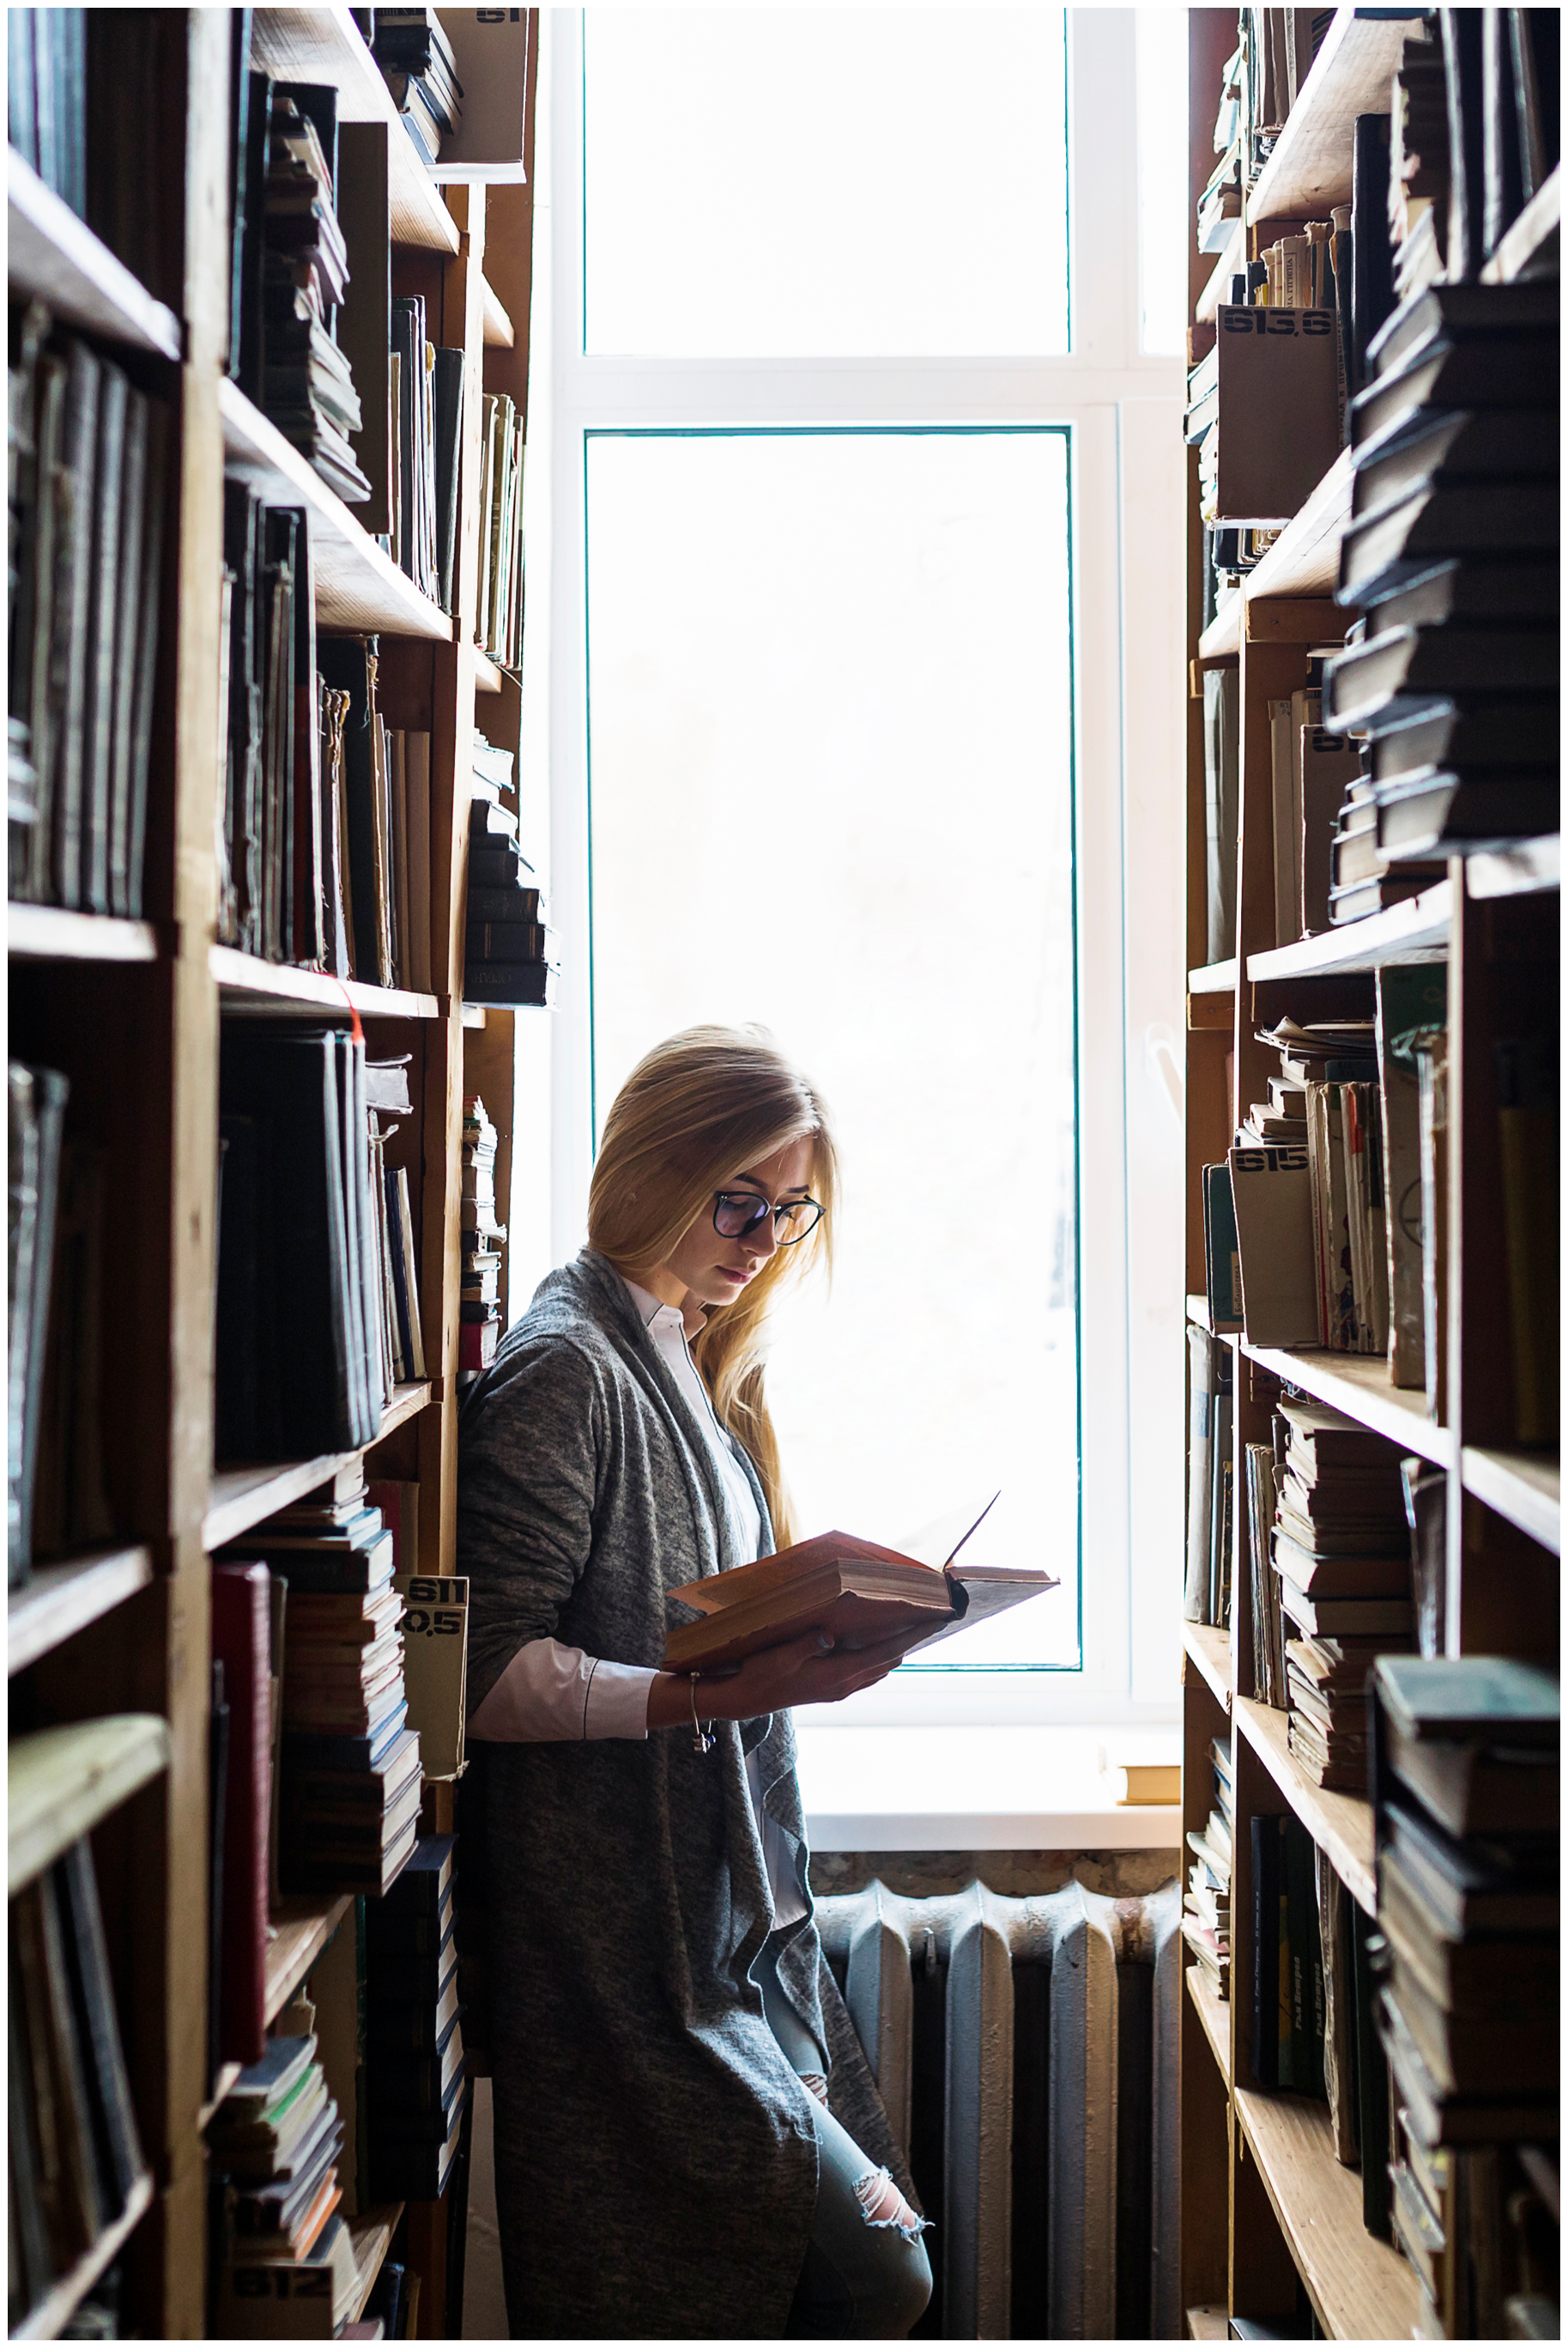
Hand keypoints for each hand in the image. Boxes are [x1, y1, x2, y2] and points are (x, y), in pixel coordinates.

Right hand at [645, 1625, 927, 1731]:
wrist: (745, 1699)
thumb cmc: (760, 1674)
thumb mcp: (780, 1657)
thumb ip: (806, 1645)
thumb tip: (829, 1635)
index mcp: (837, 1676)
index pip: (884, 1654)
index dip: (909, 1637)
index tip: (931, 1623)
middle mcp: (843, 1685)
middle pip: (887, 1662)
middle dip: (909, 1642)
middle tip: (929, 1620)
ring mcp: (837, 1689)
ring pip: (878, 1669)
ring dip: (895, 1651)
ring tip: (912, 1632)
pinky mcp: (829, 1688)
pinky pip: (865, 1673)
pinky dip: (879, 1659)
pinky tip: (879, 1650)